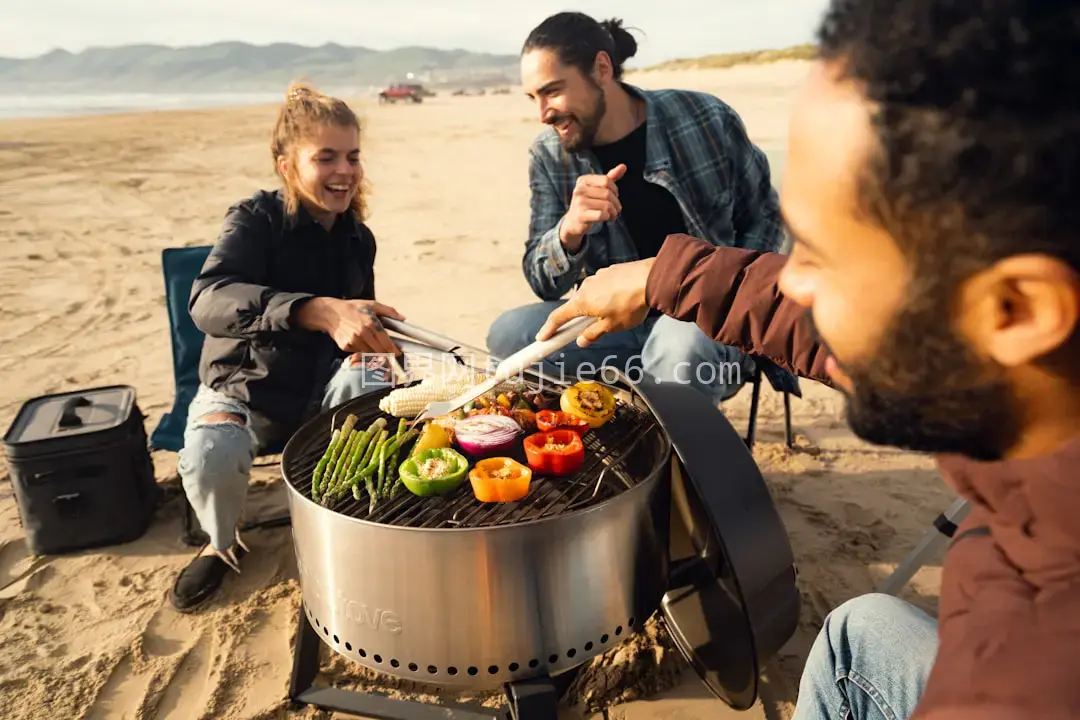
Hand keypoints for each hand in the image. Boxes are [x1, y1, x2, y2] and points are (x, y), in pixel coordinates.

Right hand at [298, 297, 404, 355]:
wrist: (330, 313)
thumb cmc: (352, 308)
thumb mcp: (372, 305)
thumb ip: (389, 311)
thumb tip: (402, 318)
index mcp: (371, 324)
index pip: (386, 342)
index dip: (394, 350)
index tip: (398, 354)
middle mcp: (363, 334)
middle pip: (379, 351)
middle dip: (386, 354)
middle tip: (390, 354)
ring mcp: (353, 341)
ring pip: (369, 353)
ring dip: (374, 352)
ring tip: (373, 345)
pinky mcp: (346, 346)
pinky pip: (359, 352)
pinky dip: (362, 349)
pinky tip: (360, 341)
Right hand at [535, 258, 655, 346]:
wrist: (651, 279)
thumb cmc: (630, 304)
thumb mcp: (612, 326)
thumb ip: (593, 333)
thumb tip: (581, 340)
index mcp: (581, 302)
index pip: (558, 317)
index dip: (549, 329)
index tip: (542, 338)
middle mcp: (585, 287)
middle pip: (576, 306)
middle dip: (578, 319)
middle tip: (583, 330)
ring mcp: (597, 277)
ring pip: (590, 296)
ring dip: (595, 307)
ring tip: (613, 315)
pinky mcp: (610, 272)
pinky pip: (602, 287)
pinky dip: (606, 296)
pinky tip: (621, 301)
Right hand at [559, 164, 626, 251]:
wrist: (574, 221)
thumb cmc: (588, 203)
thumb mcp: (598, 188)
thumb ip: (610, 177)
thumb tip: (623, 166)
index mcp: (583, 180)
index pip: (606, 180)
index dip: (615, 189)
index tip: (615, 196)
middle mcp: (579, 190)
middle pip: (607, 193)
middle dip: (616, 203)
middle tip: (617, 209)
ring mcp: (579, 203)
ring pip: (606, 205)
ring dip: (614, 212)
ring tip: (613, 214)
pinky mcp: (581, 216)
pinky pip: (602, 215)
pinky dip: (608, 217)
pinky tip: (607, 218)